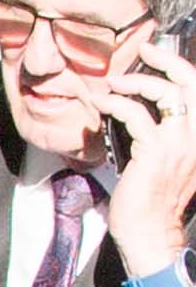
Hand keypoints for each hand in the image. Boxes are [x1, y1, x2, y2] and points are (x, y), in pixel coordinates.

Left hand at [99, 29, 195, 285]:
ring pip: (163, 92)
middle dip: (166, 59)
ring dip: (135, 81)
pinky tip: (101, 103)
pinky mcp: (154, 149)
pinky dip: (115, 103)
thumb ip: (164, 136)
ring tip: (113, 83)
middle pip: (189, 82)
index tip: (156, 55)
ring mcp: (179, 141)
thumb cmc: (154, 203)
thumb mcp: (168, 163)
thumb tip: (139, 109)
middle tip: (143, 51)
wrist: (151, 235)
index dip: (179, 67)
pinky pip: (134, 114)